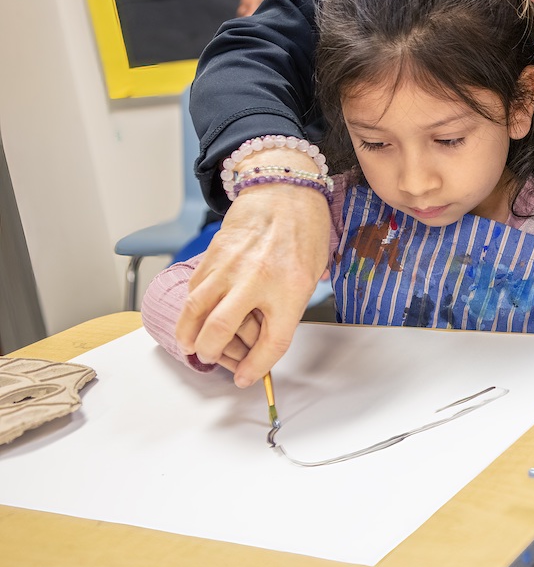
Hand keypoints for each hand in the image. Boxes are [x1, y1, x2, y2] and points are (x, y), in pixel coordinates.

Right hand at [176, 151, 331, 386]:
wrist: (284, 189)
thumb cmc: (304, 232)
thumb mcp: (310, 275)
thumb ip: (287, 308)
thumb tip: (261, 341)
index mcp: (291, 288)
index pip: (271, 342)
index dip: (257, 367)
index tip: (247, 377)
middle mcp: (257, 279)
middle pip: (222, 331)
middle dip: (214, 354)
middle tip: (214, 359)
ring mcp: (230, 266)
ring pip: (196, 311)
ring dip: (190, 335)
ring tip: (192, 345)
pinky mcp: (212, 255)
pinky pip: (194, 289)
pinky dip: (190, 309)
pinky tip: (193, 318)